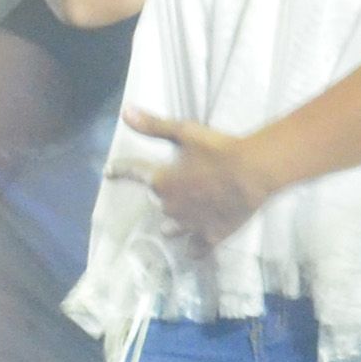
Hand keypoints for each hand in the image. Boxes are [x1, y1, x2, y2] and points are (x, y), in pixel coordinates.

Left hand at [119, 110, 270, 245]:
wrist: (251, 173)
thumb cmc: (218, 149)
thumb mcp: (185, 132)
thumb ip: (153, 125)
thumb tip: (125, 112)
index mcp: (161, 180)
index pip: (133, 173)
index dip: (119, 171)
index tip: (109, 171)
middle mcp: (169, 205)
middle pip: (156, 201)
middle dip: (161, 194)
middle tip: (175, 185)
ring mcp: (189, 224)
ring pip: (170, 228)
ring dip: (172, 223)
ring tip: (178, 218)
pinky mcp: (210, 236)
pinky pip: (195, 248)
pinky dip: (193, 247)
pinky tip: (194, 248)